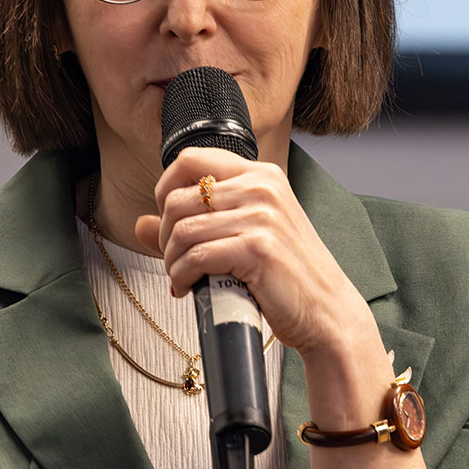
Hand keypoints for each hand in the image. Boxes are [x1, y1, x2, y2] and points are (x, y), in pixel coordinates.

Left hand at [132, 147, 377, 367]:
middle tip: (173, 259)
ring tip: (180, 276)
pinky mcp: (258, 249)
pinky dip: (182, 275)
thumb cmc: (288, 274)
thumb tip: (141, 224)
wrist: (327, 310)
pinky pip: (196, 256)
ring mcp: (262, 217)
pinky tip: (188, 287)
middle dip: (164, 235)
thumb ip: (194, 224)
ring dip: (171, 260)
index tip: (168, 219)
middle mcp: (262, 188)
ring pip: (182, 230)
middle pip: (178, 197)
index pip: (191, 159)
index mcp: (261, 175)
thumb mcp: (244, 236)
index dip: (165, 188)